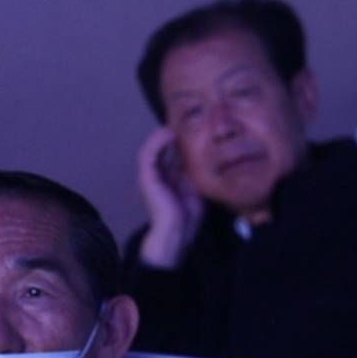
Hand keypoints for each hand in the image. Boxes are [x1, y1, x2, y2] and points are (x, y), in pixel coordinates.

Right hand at [136, 127, 203, 268]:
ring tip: (174, 127)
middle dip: (171, 137)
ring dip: (162, 136)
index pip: (172, 155)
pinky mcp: (146, 177)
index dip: (180, 143)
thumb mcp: (196, 190)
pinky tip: (168, 134)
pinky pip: (148, 154)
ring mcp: (150, 177)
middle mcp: (157, 177)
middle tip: (183, 124)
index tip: (193, 130)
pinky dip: (157, 142)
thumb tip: (209, 157)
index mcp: (168, 180)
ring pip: (152, 149)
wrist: (177, 233)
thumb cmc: (188, 217)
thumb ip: (196, 174)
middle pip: (161, 150)